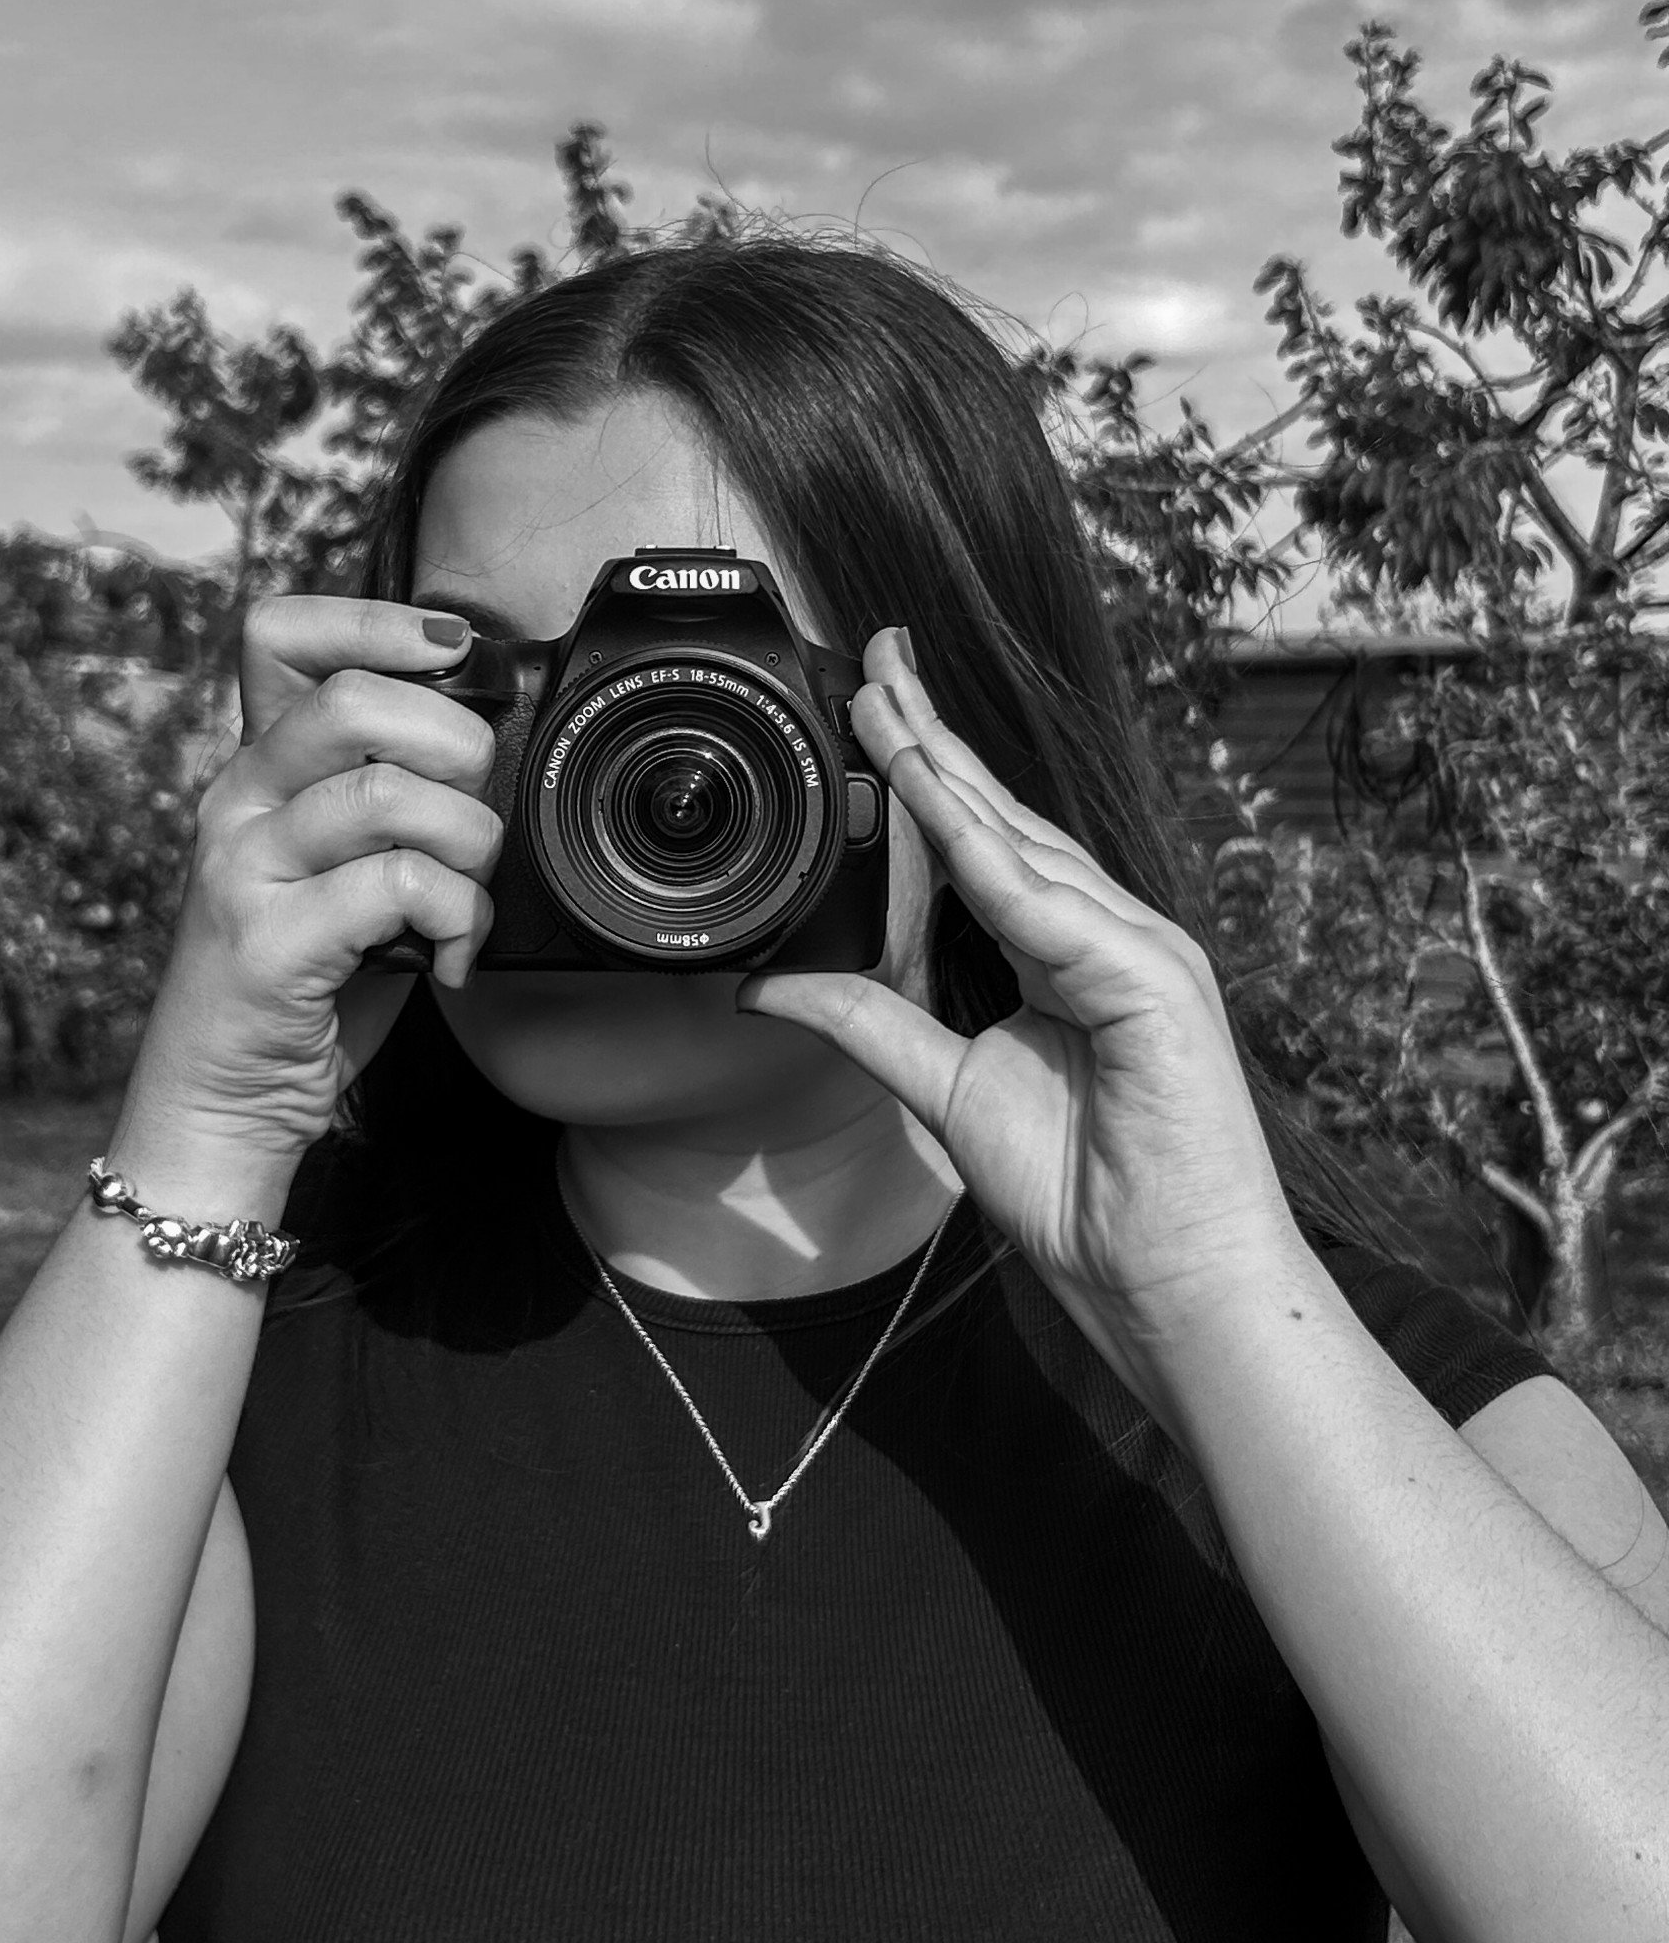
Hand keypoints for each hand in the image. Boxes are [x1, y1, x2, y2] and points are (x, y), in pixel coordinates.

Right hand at [109, 597, 502, 1182]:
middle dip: (456, 745)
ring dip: (470, 847)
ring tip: (467, 900)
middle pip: (354, 700)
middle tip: (474, 812)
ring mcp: (244, 870)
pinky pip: (399, 889)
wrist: (219, 1105)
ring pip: (389, 795)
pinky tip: (449, 960)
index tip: (454, 649)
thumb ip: (387, 798)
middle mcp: (237, 803)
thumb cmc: (305, 986)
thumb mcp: (337, 868)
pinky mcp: (268, 945)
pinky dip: (458, 923)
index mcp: (257, 769)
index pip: (279, 632)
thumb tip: (489, 741)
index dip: (375, 619)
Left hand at [737, 627, 1306, 1424]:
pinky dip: (995, 865)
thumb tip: (769, 986)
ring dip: (949, 775)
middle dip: (931, 736)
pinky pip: (1055, 912)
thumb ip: (871, 1025)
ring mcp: (1140, 948)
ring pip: (1023, 847)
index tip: (867, 704)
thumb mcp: (948, 1092)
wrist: (1172, 1285)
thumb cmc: (1089, 1200)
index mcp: (1064, 953)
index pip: (980, 842)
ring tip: (884, 707)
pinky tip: (942, 820)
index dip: (922, 771)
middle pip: (1002, 817)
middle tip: (872, 657)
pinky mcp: (1157, 981)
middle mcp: (1106, 933)